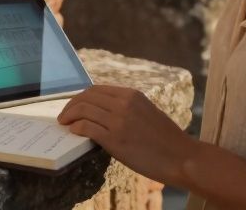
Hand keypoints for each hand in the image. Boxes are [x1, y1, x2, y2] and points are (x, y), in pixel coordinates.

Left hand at [57, 85, 197, 185]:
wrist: (181, 157)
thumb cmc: (166, 140)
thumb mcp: (147, 112)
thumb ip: (127, 108)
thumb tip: (103, 112)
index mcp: (132, 95)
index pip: (97, 89)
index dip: (81, 97)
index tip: (74, 105)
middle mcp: (124, 103)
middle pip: (87, 97)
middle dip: (71, 105)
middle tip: (64, 115)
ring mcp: (119, 120)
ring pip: (83, 110)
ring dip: (69, 116)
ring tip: (64, 123)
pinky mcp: (115, 139)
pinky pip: (87, 127)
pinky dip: (76, 128)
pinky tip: (73, 132)